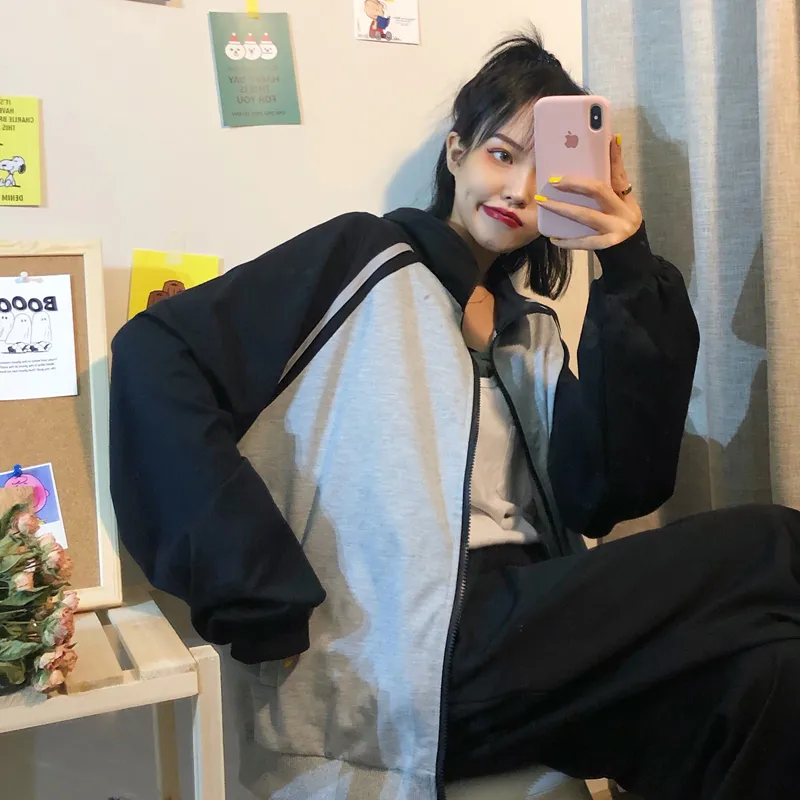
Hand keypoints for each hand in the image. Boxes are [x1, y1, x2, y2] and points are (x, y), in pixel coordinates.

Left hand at [537, 135, 643, 250]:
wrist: (631, 253)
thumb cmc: (618, 223)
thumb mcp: (618, 203)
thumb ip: (608, 185)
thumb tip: (594, 159)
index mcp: (625, 196)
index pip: (618, 172)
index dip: (614, 156)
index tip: (610, 138)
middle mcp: (623, 210)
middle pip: (599, 190)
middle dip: (574, 184)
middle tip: (553, 180)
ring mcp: (616, 228)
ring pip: (586, 215)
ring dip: (562, 208)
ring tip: (543, 202)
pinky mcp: (608, 245)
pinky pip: (584, 242)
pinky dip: (568, 241)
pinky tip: (553, 239)